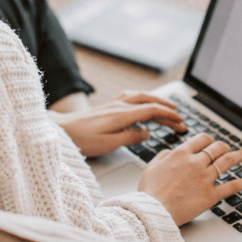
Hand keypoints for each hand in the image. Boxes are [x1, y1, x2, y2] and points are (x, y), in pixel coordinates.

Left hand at [49, 90, 186, 157]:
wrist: (60, 130)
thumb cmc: (81, 140)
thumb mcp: (107, 144)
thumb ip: (129, 138)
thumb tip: (147, 133)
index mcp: (122, 115)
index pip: (152, 111)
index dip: (169, 115)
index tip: (181, 122)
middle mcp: (119, 106)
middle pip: (149, 102)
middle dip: (167, 109)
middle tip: (180, 118)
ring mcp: (113, 104)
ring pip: (141, 97)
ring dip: (157, 101)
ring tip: (168, 107)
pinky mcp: (108, 106)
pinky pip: (131, 96)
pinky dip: (143, 98)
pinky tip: (144, 102)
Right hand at [138, 133, 241, 225]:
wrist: (153, 211)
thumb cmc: (149, 192)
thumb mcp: (151, 167)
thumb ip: (164, 156)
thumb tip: (171, 152)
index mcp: (181, 154)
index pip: (202, 139)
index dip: (209, 140)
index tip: (211, 143)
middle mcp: (196, 162)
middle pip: (217, 147)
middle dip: (224, 146)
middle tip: (227, 149)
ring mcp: (206, 178)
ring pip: (227, 161)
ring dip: (239, 156)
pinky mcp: (212, 195)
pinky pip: (233, 186)